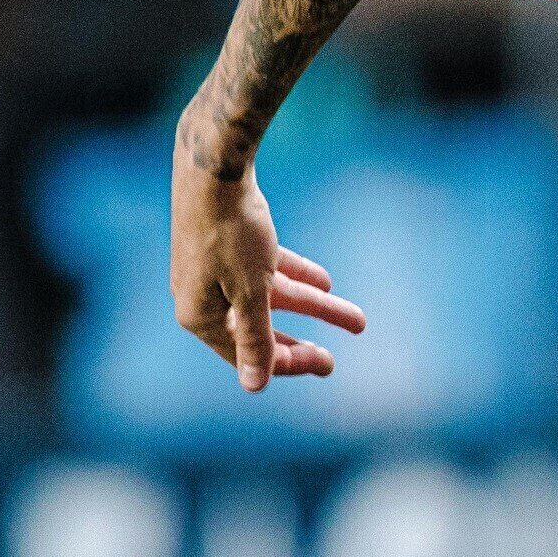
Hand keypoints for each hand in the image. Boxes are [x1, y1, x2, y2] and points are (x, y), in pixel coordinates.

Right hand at [170, 156, 365, 390]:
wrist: (214, 169)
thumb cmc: (230, 234)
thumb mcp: (250, 292)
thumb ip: (255, 338)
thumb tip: (254, 387)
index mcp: (200, 317)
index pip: (247, 355)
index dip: (288, 363)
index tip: (326, 363)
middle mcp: (204, 298)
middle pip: (260, 331)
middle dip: (299, 346)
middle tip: (333, 360)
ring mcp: (216, 271)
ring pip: (273, 298)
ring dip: (315, 308)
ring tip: (357, 321)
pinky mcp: (230, 245)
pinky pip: (268, 270)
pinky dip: (297, 277)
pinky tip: (326, 283)